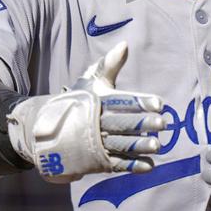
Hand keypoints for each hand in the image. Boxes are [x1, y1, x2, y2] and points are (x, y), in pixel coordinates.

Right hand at [6, 42, 166, 182]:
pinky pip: (116, 164)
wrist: (49, 131)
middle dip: (141, 124)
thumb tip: (125, 45)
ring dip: (139, 145)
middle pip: (121, 123)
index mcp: (96, 102)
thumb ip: (109, 65)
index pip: (120, 101)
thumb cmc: (79, 102)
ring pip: (119, 144)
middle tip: (162, 123)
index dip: (140, 102)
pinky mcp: (96, 160)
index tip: (159, 103)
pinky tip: (149, 165)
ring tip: (157, 145)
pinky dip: (132, 166)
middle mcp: (96, 122)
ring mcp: (96, 143)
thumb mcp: (91, 81)